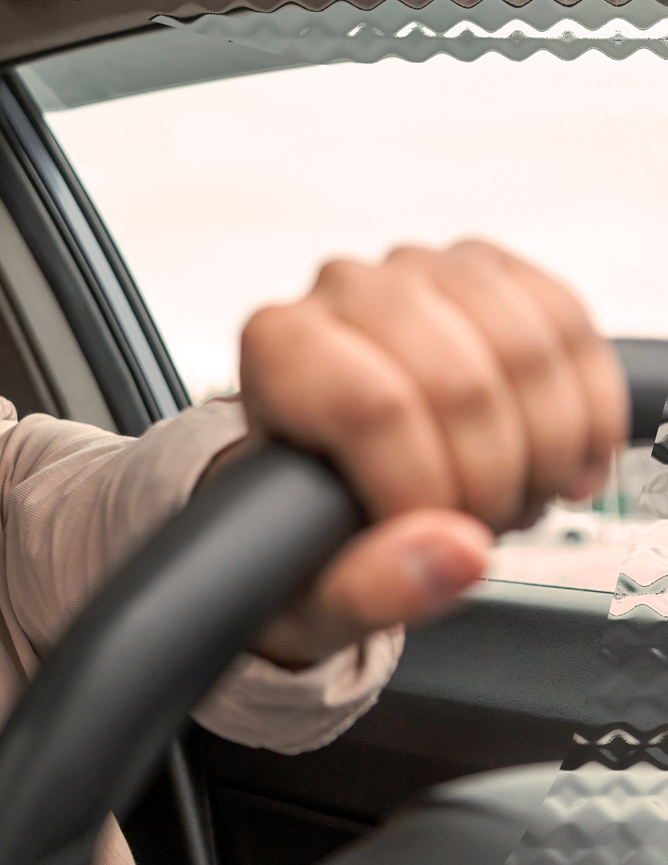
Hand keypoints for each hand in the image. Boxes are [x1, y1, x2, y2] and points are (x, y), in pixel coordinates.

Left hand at [234, 240, 626, 667]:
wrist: (321, 479)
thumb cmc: (303, 529)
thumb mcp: (310, 592)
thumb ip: (364, 588)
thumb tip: (453, 551)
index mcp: (278, 349)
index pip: (373, 406)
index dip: (424, 488)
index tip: (430, 535)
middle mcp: (343, 292)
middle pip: (460, 382)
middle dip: (492, 480)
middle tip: (477, 527)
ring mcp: (419, 271)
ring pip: (526, 350)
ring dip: (544, 448)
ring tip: (512, 498)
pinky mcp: (489, 271)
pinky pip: (567, 326)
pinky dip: (585, 411)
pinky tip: (562, 463)